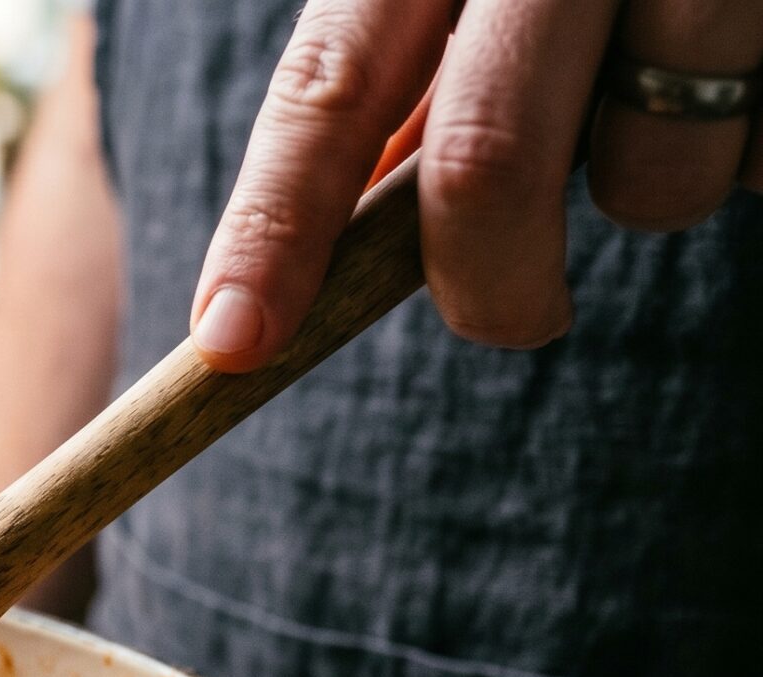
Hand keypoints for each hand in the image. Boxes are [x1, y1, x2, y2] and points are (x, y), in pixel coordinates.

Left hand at [189, 0, 762, 371]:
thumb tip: (327, 242)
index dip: (272, 225)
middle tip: (515, 316)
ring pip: (651, 174)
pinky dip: (754, 153)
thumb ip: (408, 79)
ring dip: (653, 185)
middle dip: (489, 285)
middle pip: (486, 162)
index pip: (326, 87)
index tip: (230, 341)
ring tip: (675, 92)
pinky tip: (756, 71)